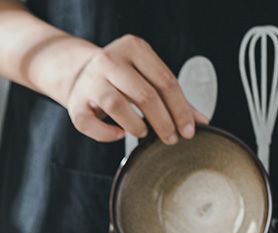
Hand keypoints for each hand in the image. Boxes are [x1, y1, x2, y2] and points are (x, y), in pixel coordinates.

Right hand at [64, 35, 208, 143]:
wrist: (79, 72)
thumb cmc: (122, 79)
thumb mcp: (147, 77)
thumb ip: (174, 97)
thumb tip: (202, 121)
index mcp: (134, 48)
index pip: (165, 80)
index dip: (180, 109)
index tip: (189, 131)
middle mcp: (110, 60)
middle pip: (145, 94)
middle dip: (164, 122)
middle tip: (171, 139)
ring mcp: (90, 80)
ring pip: (117, 106)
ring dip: (137, 126)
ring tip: (144, 133)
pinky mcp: (75, 102)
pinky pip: (91, 124)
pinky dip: (107, 134)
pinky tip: (120, 134)